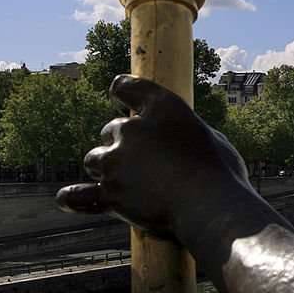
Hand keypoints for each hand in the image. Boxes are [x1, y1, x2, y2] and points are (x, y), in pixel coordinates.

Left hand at [57, 74, 249, 238]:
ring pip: (95, 159)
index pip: (127, 87)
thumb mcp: (211, 138)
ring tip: (127, 183)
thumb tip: (177, 144)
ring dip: (106, 167)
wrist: (211, 205)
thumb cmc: (221, 173)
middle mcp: (132, 129)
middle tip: (145, 161)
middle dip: (122, 143)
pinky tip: (72, 198)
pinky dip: (74, 197)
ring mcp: (115, 162)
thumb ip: (184, 134)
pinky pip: (76, 195)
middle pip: (110, 130)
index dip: (123, 93)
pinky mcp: (108, 194)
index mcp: (161, 106)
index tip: (122, 101)